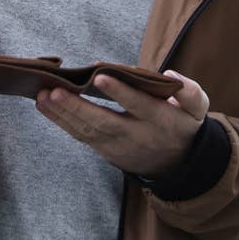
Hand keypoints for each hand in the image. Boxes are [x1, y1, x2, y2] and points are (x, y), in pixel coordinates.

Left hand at [35, 70, 208, 177]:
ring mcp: (117, 145)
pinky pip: (80, 136)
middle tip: (54, 91)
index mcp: (160, 120)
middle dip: (77, 108)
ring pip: (87, 131)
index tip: (100, 76)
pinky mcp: (104, 149)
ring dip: (62, 115)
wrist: (177, 165)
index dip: (120, 93)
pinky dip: (61, 121)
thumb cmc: (182, 123)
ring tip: (41, 96)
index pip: (138, 106)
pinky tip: (44, 105)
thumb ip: (190, 91)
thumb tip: (171, 74)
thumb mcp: (197, 108)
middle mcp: (136, 135)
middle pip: (104, 122)